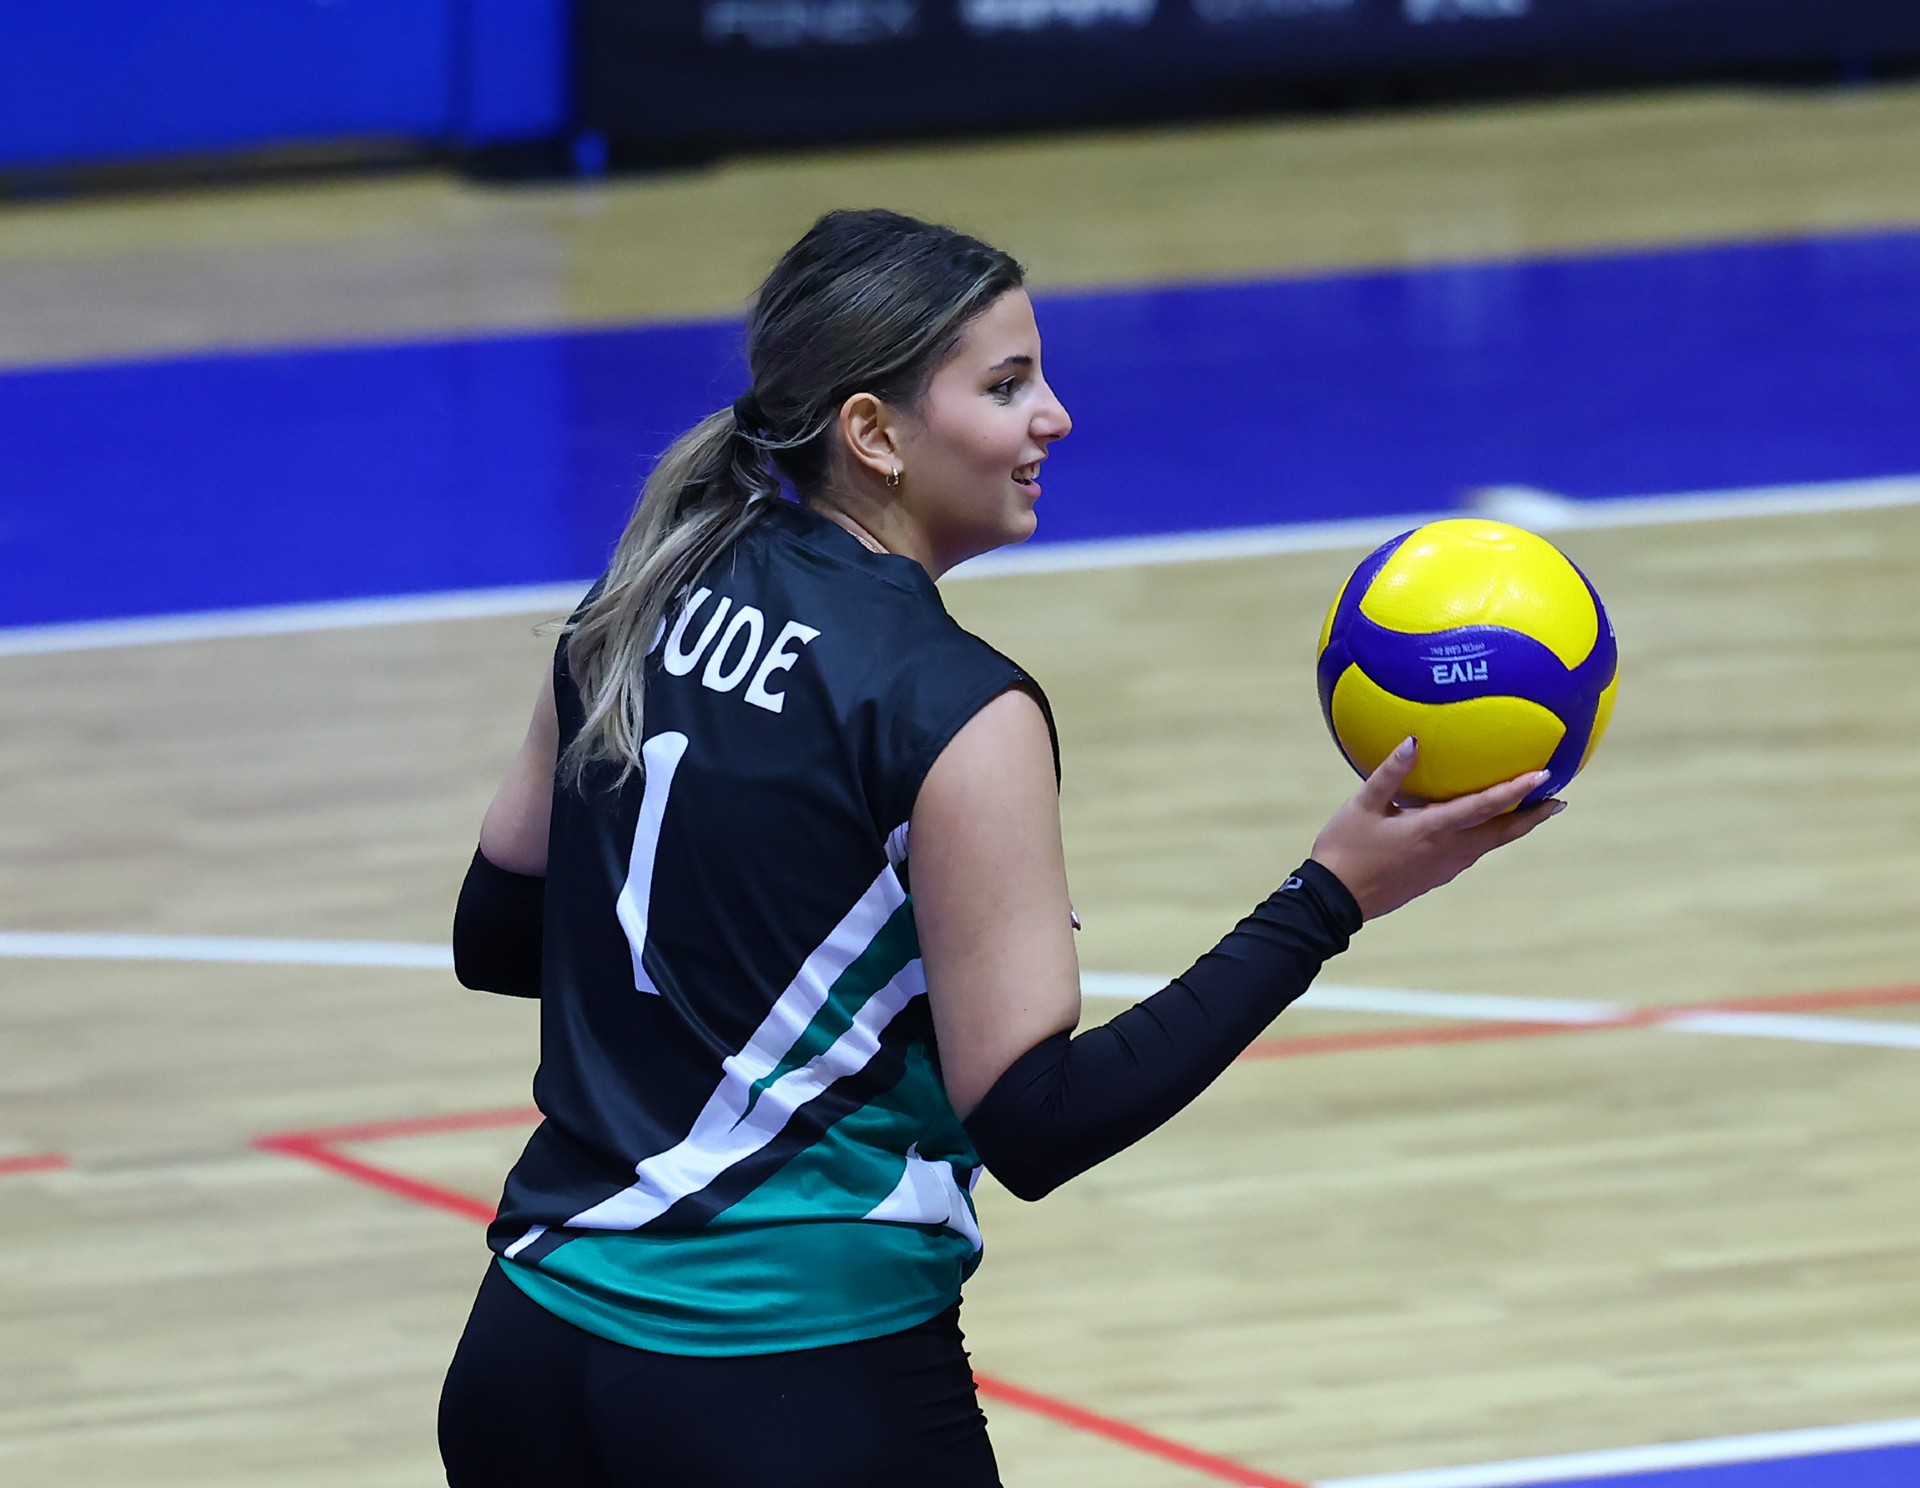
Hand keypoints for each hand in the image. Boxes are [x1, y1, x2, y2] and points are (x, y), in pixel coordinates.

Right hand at [1309, 738, 1563, 920]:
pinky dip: (1488, 837)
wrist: (1334, 900)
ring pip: (1489, 845)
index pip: (1484, 807)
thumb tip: (1414, 740)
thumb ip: (1390, 772)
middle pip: (1502, 834)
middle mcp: (1447, 851)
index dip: (1516, 790)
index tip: (1543, 776)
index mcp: (1432, 830)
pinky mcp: (1434, 877)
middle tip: (1558, 801)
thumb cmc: (1345, 849)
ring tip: (1530, 811)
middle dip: (1533, 817)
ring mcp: (1443, 868)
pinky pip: (1471, 853)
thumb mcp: (1362, 805)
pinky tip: (1480, 828)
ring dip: (1513, 827)